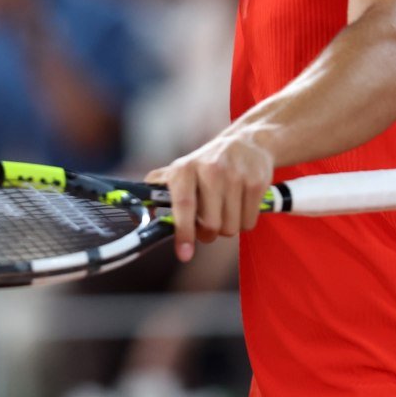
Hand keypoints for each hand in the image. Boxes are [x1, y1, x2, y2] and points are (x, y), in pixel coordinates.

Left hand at [145, 129, 275, 262]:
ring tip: (225, 209)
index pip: (183, 205)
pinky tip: (240, 205)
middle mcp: (210, 170)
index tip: (184, 255)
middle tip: (208, 223)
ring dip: (228, 227)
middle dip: (209, 233)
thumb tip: (139, 206)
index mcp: (185, 169)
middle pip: (211, 225)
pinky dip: (244, 222)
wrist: (247, 141)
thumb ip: (160, 187)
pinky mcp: (256, 183)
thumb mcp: (182, 168)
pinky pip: (248, 223)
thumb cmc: (208, 162)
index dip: (183, 232)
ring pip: (231, 228)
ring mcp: (235, 176)